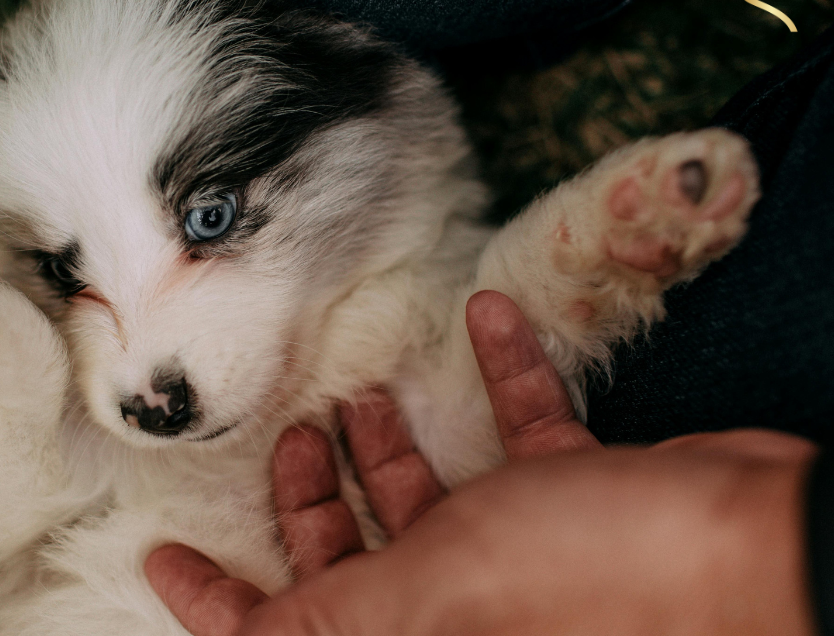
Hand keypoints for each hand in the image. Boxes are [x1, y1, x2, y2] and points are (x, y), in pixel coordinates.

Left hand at [146, 291, 817, 634]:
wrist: (756, 551)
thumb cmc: (589, 583)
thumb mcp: (428, 599)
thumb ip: (324, 620)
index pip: (282, 633)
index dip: (212, 602)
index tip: (162, 548)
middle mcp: (461, 606)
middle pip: (354, 556)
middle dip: (311, 495)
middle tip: (293, 431)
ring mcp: (523, 555)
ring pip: (432, 495)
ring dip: (391, 439)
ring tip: (360, 386)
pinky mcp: (580, 500)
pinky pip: (523, 433)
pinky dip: (500, 377)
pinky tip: (485, 316)